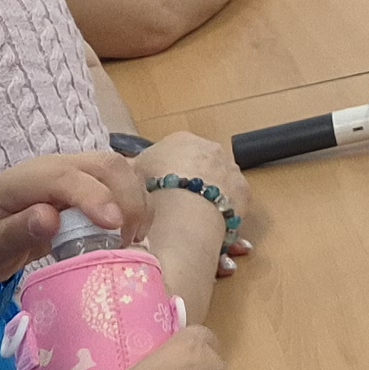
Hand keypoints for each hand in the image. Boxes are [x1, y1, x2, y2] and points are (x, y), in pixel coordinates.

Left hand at [0, 150, 138, 305]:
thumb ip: (8, 235)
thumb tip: (50, 217)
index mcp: (16, 183)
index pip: (64, 177)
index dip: (95, 198)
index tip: (115, 228)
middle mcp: (46, 172)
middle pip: (102, 164)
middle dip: (127, 197)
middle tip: (130, 239)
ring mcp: (64, 179)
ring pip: (116, 171)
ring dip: (135, 200)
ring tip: (132, 239)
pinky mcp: (77, 194)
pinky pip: (116, 187)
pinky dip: (133, 205)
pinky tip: (129, 234)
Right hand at [132, 129, 256, 261]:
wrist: (183, 205)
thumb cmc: (151, 186)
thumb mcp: (131, 174)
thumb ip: (131, 170)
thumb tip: (125, 172)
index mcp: (181, 140)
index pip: (174, 155)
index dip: (165, 176)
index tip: (160, 194)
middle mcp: (211, 148)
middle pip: (199, 169)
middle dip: (190, 187)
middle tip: (176, 209)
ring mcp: (230, 169)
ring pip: (217, 186)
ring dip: (207, 201)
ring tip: (192, 223)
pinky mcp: (243, 192)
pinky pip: (230, 205)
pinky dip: (221, 216)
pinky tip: (208, 229)